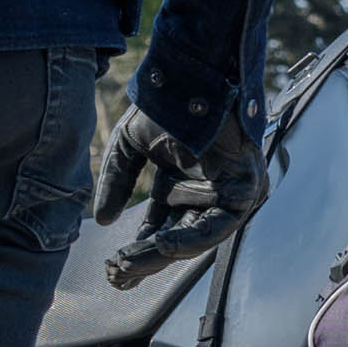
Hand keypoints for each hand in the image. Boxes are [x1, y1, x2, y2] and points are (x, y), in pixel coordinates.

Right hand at [90, 103, 266, 290]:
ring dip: (160, 255)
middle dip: (144, 261)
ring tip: (129, 264)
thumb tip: (103, 220)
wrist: (191, 72)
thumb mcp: (131, 145)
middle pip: (176, 241)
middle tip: (116, 274)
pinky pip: (217, 226)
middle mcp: (206, 193)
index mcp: (181, 184)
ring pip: (195, 240)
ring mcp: (228, 193)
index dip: (137, 252)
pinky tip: (160, 245)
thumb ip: (117, 180)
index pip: (160, 229)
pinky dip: (189, 239)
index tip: (113, 268)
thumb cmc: (166, 101)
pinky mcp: (244, 189)